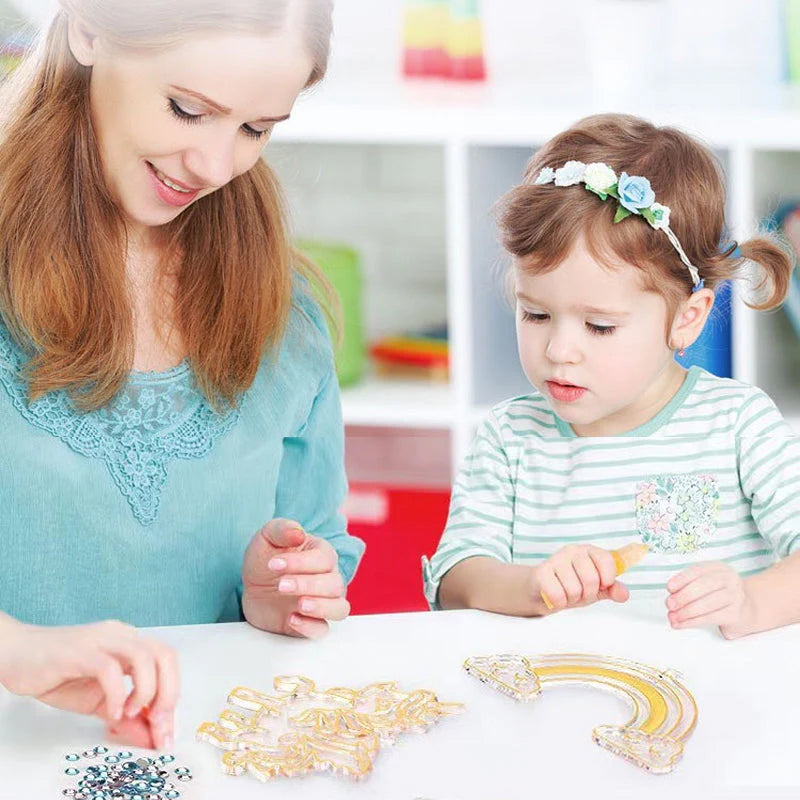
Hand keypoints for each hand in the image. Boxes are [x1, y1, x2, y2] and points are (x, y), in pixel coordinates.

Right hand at [0, 617, 177, 748]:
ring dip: (146, 691)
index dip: (172, 697)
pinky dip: (117, 693)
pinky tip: (111, 712)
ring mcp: (102, 640)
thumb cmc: (56, 674)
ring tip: (131, 714)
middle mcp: (121, 636)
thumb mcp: (97, 701)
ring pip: (145, 656)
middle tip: (157, 724)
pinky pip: (109, 668)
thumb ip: (125, 716)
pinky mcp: (80, 651)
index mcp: (130, 643)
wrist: (15, 655)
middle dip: (169, 693)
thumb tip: (149, 737)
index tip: (165, 732)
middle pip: (165, 655)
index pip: (166, 663)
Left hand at [241, 518, 349, 638]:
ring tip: (299, 605)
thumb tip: (299, 533)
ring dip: (321, 607)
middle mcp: (328, 579)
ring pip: (339, 608)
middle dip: (307, 585)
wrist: (253, 586)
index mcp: (322, 554)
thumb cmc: (265, 557)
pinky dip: (311, 627)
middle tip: (280, 585)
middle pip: (335, 584)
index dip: (300, 562)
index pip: (324, 559)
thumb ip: (282, 529)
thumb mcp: (267, 537)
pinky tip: (292, 619)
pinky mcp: (311, 623)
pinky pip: (322, 630)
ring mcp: (322, 603)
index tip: (273, 564)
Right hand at [531, 544, 629, 612]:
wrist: (542, 589)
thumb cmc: (572, 585)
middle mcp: (572, 551)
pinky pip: (558, 595)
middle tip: (580, 593)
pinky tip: (556, 596)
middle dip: (588, 594)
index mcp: (589, 551)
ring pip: (574, 590)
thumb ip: (612, 589)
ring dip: (572, 599)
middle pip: (591, 579)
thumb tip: (624, 594)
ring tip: (567, 593)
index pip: (606, 560)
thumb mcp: (596, 588)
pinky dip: (559, 602)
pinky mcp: (541, 572)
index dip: (607, 579)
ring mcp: (556, 559)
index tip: (602, 585)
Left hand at [666, 562, 755, 637]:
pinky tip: (682, 624)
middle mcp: (729, 579)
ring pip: (707, 604)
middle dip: (683, 596)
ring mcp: (735, 597)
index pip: (697, 570)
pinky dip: (693, 622)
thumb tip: (672, 596)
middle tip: (669, 604)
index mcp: (718, 568)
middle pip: (703, 586)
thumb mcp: (705, 583)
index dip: (681, 579)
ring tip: (673, 617)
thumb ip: (688, 585)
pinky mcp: (735, 614)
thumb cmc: (718, 594)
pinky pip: (711, 618)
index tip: (669, 588)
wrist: (746, 609)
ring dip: (686, 612)